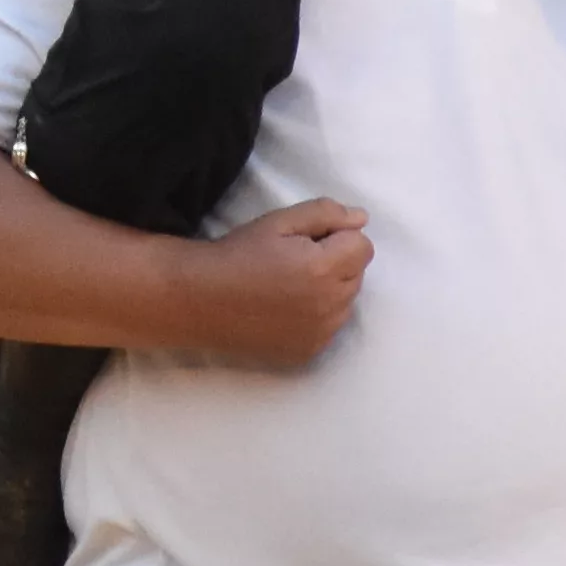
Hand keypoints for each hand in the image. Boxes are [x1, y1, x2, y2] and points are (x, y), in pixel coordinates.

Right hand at [172, 196, 371, 365]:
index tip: (308, 240)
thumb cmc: (239, 253)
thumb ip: (325, 214)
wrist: (202, 300)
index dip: (339, 237)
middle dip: (337, 262)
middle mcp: (329, 305)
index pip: (363, 246)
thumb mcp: (279, 222)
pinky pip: (331, 327)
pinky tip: (287, 309)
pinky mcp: (310, 351)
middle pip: (358, 274)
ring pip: (347, 302)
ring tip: (291, 284)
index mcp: (323, 268)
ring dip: (331, 290)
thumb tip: (362, 219)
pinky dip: (319, 316)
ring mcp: (321, 334)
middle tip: (297, 260)